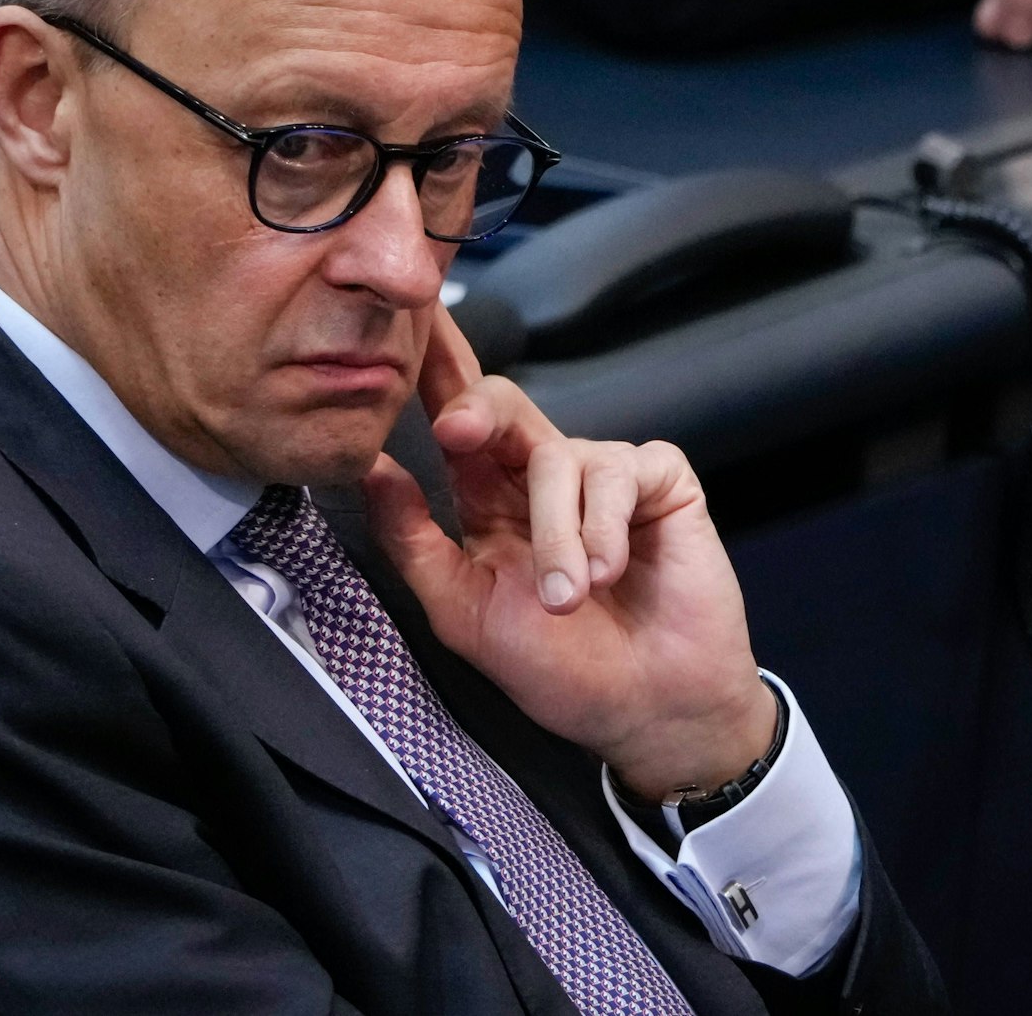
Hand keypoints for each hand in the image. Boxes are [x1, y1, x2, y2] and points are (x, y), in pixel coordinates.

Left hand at [362, 306, 776, 799]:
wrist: (652, 711)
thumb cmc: (562, 671)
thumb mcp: (466, 615)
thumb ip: (414, 542)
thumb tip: (370, 469)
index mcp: (489, 500)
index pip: (455, 421)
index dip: (432, 368)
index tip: (406, 321)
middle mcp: (544, 475)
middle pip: (503, 405)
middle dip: (477, 411)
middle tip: (456, 434)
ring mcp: (605, 474)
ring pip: (560, 457)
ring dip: (558, 535)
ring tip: (568, 597)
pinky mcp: (660, 480)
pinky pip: (622, 469)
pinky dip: (607, 526)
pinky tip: (611, 571)